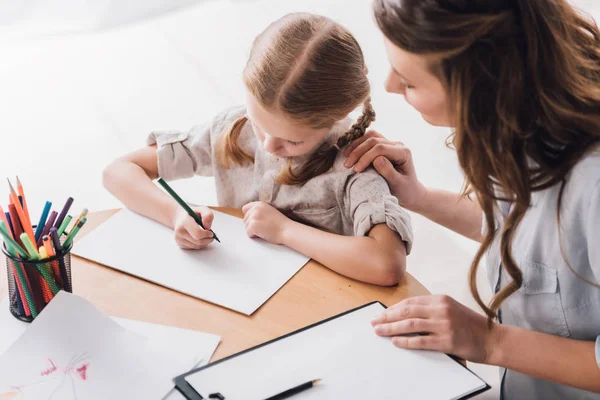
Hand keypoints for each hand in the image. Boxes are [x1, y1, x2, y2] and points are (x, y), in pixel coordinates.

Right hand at [172, 206, 214, 249]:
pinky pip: (194, 248)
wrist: (180, 218)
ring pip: (197, 246)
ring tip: (206, 236)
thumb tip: (208, 227)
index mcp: (184, 222)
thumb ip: (208, 215)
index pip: (198, 233)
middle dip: (207, 239)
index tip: (211, 232)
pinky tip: (199, 238)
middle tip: (212, 236)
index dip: (207, 234)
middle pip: (198, 242)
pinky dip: (199, 244)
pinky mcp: (180, 245)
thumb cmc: (192, 214)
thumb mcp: (202, 209)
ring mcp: (178, 239)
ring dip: (204, 242)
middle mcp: (179, 231)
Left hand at [242, 201, 291, 244]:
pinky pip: (248, 233)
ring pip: (246, 226)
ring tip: (265, 229)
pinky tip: (263, 234)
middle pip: (245, 219)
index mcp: (259, 204)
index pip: (245, 208)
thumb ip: (259, 211)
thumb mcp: (269, 211)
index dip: (250, 216)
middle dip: (252, 224)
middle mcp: (255, 208)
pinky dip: (254, 236)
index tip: (257, 220)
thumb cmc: (280, 224)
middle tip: (264, 226)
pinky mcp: (253, 226)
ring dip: (253, 230)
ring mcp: (253, 217)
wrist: (287, 230)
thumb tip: (249, 216)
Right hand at [343, 130, 426, 209]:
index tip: (356, 170)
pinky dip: (359, 143)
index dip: (366, 157)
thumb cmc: (405, 191)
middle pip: (374, 141)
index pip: (381, 149)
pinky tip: (350, 151)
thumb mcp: (398, 185)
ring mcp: (390, 144)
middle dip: (359, 152)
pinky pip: (370, 139)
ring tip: (346, 156)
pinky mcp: (384, 146)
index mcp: (403, 152)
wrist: (410, 192)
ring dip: (357, 145)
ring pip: (371, 136)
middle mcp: (397, 145)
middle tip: (347, 165)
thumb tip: (377, 159)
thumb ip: (389, 172)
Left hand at [371, 295, 501, 363]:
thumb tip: (406, 315)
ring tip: (379, 332)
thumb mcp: (451, 310)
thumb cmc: (471, 326)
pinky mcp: (447, 341)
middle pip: (406, 311)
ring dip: (391, 328)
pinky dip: (405, 341)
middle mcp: (441, 309)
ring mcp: (444, 324)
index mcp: (440, 299)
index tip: (382, 314)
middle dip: (387, 317)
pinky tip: (395, 342)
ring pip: (410, 325)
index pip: (410, 302)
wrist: (493, 339)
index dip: (393, 309)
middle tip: (374, 323)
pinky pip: (420, 341)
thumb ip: (432, 310)